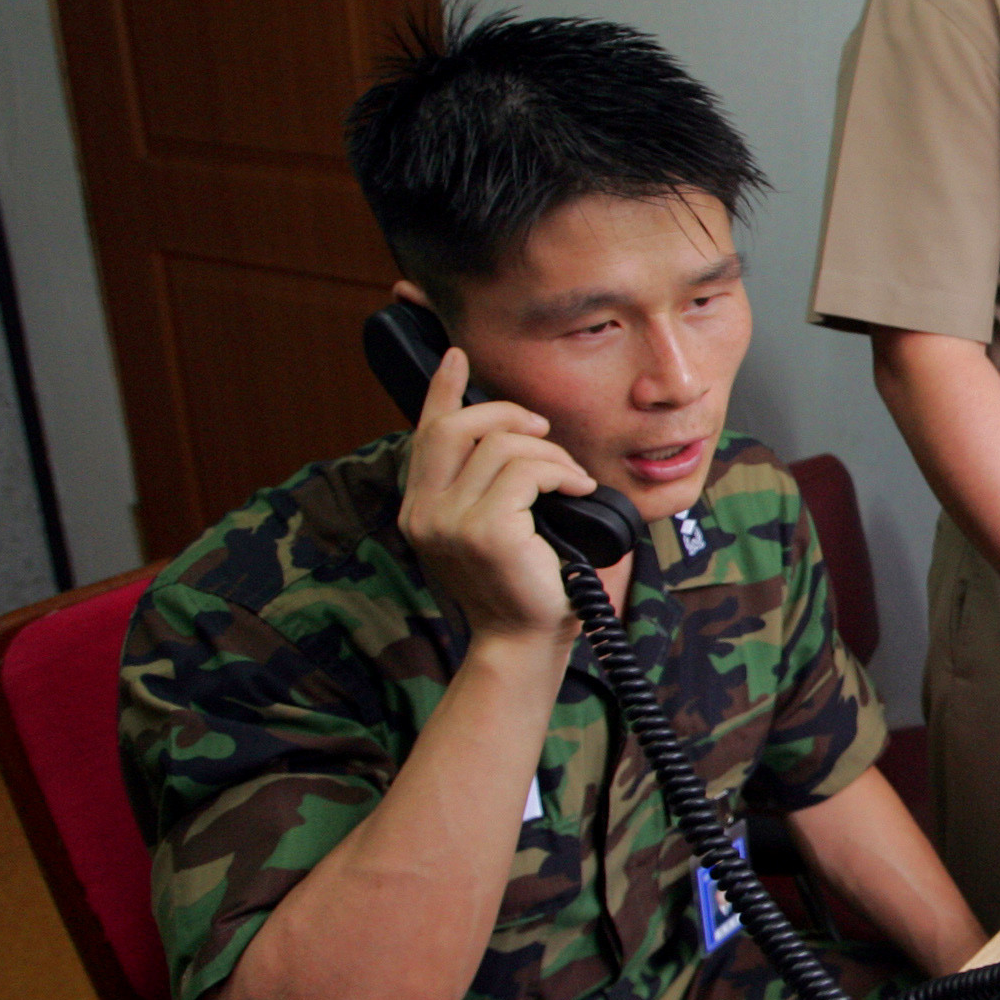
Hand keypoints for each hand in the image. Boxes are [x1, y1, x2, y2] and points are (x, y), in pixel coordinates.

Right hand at [395, 348, 599, 644]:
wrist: (525, 642)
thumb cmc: (523, 587)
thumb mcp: (498, 529)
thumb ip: (491, 486)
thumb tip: (522, 433)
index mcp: (422, 510)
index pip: (426, 435)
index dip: (442, 391)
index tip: (456, 357)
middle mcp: (425, 513)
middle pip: (459, 426)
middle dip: (508, 414)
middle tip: (544, 431)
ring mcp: (450, 522)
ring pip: (504, 446)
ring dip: (550, 454)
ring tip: (570, 479)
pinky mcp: (485, 530)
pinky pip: (528, 471)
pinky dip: (560, 472)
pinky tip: (577, 490)